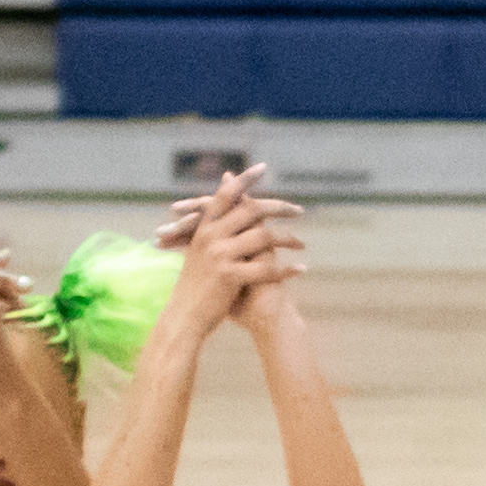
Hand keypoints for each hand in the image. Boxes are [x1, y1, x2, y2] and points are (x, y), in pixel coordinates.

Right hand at [189, 187, 305, 316]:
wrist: (183, 318)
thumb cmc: (195, 288)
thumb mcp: (199, 254)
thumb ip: (213, 233)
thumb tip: (226, 217)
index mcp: (204, 229)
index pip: (225, 195)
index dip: (243, 180)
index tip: (263, 167)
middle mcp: (210, 237)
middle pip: (251, 210)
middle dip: (279, 207)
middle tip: (299, 210)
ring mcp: (219, 255)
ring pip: (263, 237)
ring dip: (287, 239)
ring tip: (302, 244)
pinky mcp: (230, 275)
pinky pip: (266, 268)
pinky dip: (286, 270)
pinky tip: (301, 269)